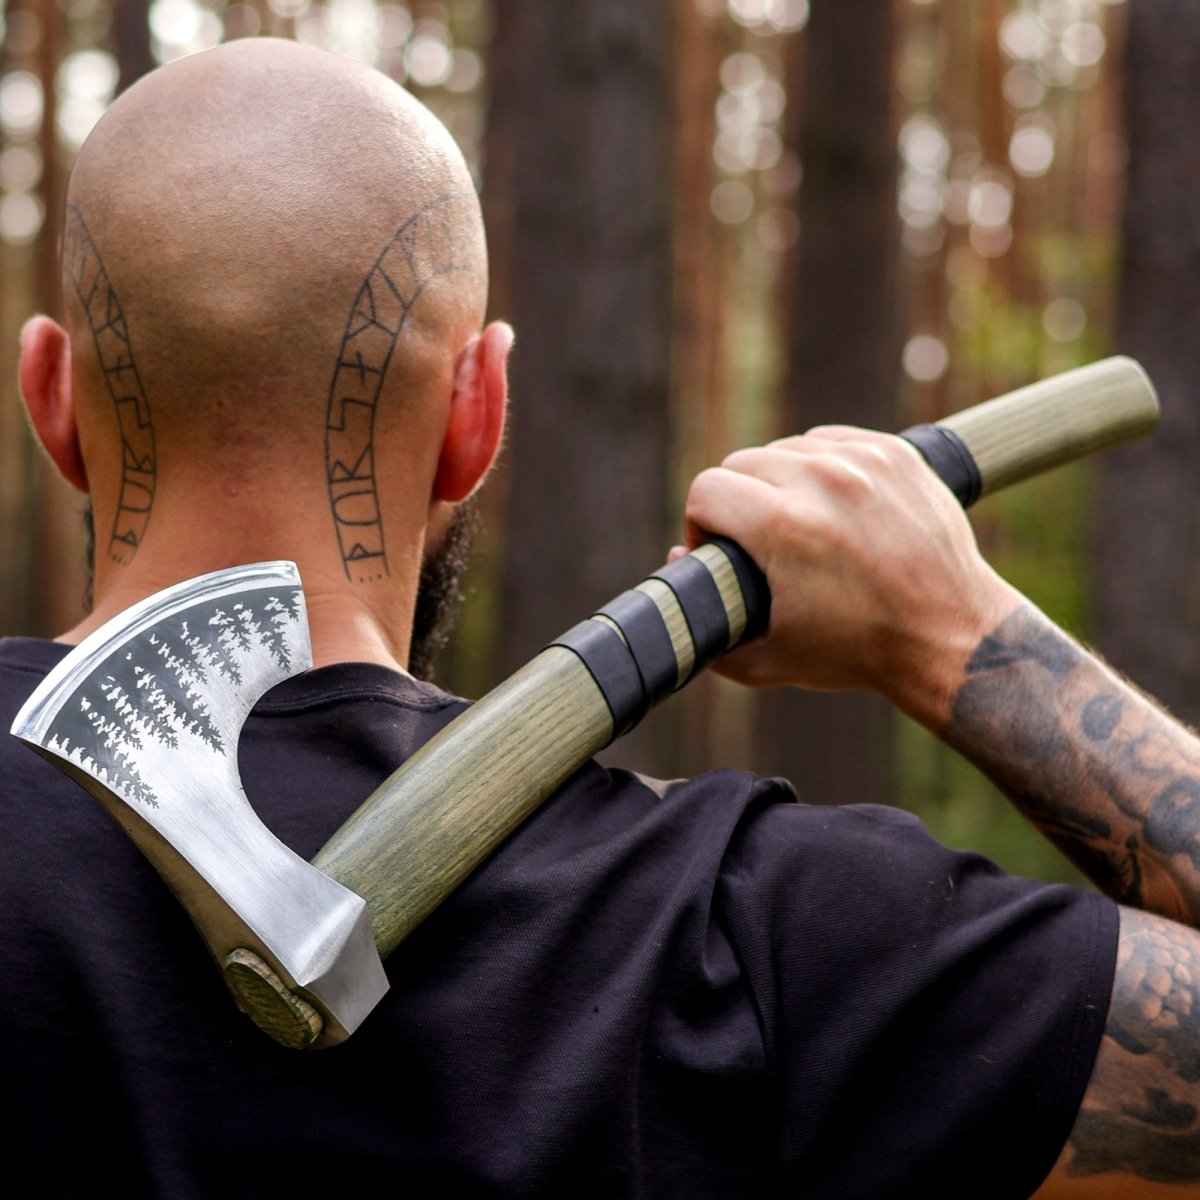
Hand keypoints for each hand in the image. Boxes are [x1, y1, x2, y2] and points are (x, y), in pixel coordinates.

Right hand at [679, 426, 1021, 726]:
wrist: (950, 636)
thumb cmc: (857, 653)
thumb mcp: (766, 660)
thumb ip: (704, 622)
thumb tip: (677, 561)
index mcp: (783, 526)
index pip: (706, 489)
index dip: (701, 525)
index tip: (720, 551)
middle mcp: (821, 482)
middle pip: (740, 463)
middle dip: (738, 503)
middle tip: (758, 543)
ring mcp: (863, 462)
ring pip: (785, 449)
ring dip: (779, 482)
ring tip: (798, 525)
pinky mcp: (895, 453)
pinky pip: (830, 441)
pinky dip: (820, 467)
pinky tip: (831, 504)